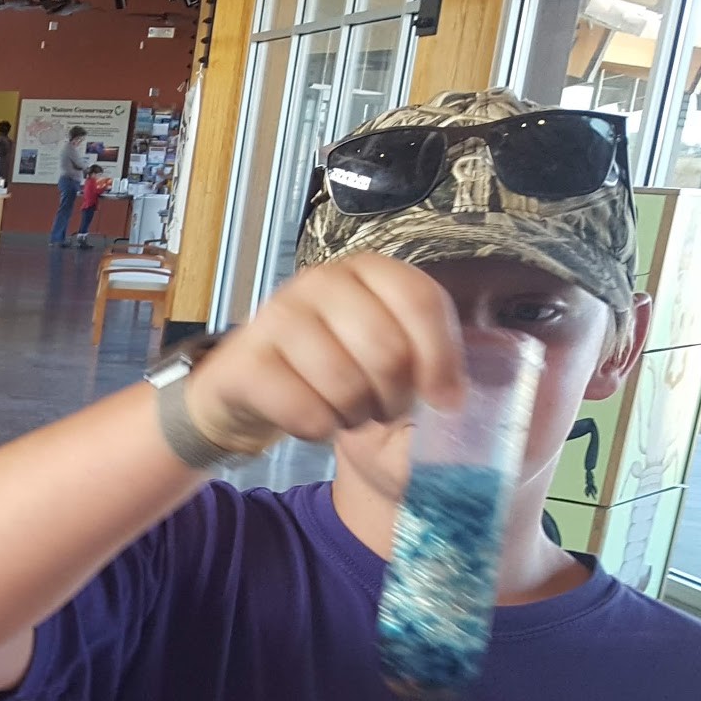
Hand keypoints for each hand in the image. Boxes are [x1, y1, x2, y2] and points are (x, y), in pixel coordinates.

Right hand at [184, 253, 465, 453]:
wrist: (253, 391)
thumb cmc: (334, 372)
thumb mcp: (388, 357)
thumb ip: (428, 362)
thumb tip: (455, 400)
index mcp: (368, 271)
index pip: (420, 301)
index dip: (441, 357)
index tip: (446, 400)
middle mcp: (321, 282)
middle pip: (387, 350)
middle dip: (395, 397)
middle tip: (384, 409)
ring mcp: (276, 316)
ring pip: (345, 384)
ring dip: (355, 416)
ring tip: (348, 413)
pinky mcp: (245, 361)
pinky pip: (304, 410)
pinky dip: (319, 429)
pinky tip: (314, 420)